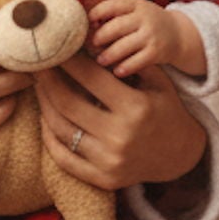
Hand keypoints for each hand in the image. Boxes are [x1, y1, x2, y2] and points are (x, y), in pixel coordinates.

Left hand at [35, 53, 205, 190]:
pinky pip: (63, 157)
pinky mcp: (101, 179)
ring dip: (44, 104)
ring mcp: (109, 161)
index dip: (68, 61)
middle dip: (47, 80)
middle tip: (37, 64)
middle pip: (67, 103)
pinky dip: (49, 136)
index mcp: (136, 108)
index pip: (90, 78)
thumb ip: (129, 61)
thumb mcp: (158, 82)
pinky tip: (45, 117)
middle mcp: (120, 136)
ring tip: (39, 87)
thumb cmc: (166, 110)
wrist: (181, 155)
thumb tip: (91, 41)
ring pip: (60, 129)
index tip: (55, 48)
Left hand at [88, 0, 203, 77]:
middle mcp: (145, 18)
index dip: (98, 12)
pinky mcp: (157, 52)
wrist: (179, 34)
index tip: (89, 22)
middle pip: (116, 27)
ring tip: (101, 60)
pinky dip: (124, 68)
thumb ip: (115, 13)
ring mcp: (151, 35)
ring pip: (123, 46)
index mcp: (137, 4)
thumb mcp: (136, 11)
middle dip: (100, 37)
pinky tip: (117, 71)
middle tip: (93, 45)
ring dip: (108, 55)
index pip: (114, 4)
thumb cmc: (148, 23)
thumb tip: (86, 19)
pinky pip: (135, 62)